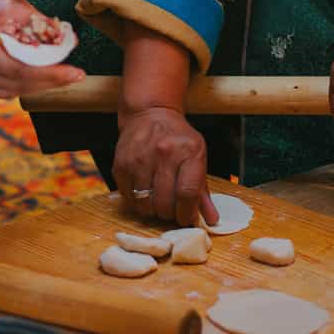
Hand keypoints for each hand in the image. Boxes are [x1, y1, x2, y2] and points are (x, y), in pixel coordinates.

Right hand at [0, 0, 83, 99]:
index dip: (51, 75)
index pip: (20, 70)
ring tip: (53, 77)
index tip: (75, 72)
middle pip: (18, 86)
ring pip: (4, 92)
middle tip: (76, 77)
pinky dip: (8, 87)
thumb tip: (6, 4)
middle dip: (50, 83)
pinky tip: (15, 78)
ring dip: (30, 86)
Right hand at [112, 107, 216, 226]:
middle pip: (165, 202)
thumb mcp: (197, 156)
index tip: (186, 219)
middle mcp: (164, 153)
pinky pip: (128, 197)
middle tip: (171, 211)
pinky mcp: (122, 163)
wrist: (151, 113)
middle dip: (170, 214)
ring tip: (157, 202)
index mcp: (189, 151)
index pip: (188, 193)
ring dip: (152, 210)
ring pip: (145, 204)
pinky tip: (144, 192)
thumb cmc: (177, 138)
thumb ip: (202, 190)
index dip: (187, 214)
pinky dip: (137, 202)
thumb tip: (211, 220)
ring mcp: (141, 158)